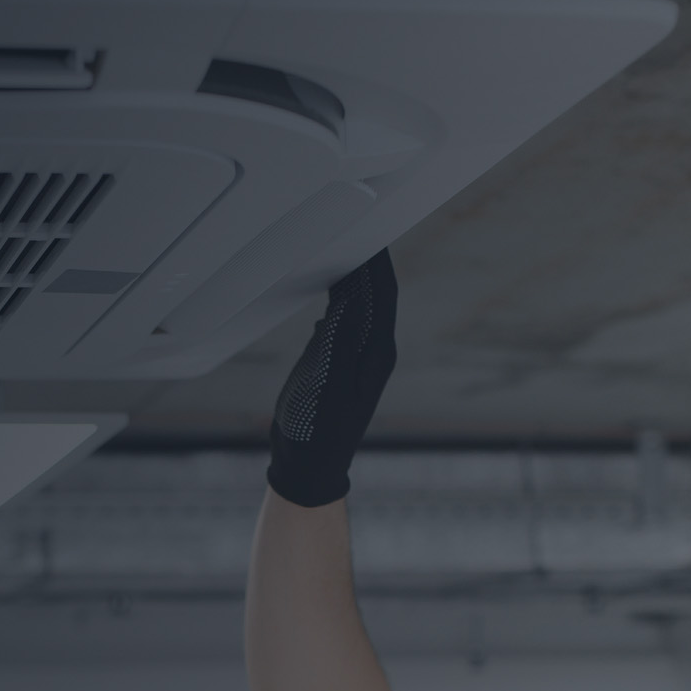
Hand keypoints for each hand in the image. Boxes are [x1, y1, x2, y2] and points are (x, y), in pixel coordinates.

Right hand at [266, 251, 397, 507]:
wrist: (308, 467)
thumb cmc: (317, 433)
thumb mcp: (327, 385)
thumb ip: (336, 343)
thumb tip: (347, 301)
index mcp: (375, 352)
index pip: (382, 291)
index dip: (377, 258)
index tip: (372, 226)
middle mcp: (371, 351)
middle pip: (375, 292)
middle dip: (369, 260)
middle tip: (360, 223)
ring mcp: (354, 357)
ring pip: (359, 304)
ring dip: (353, 276)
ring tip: (345, 245)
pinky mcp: (335, 363)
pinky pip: (342, 319)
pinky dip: (337, 297)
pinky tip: (329, 287)